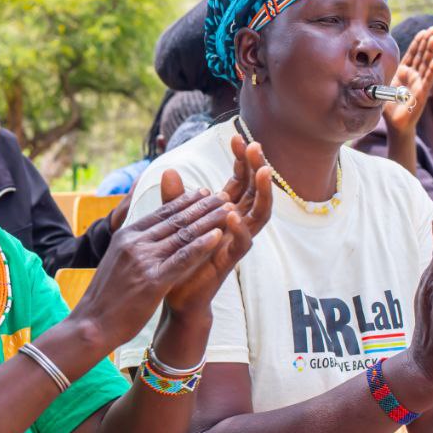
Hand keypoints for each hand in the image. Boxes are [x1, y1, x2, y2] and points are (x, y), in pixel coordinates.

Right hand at [73, 179, 230, 349]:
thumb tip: (146, 233)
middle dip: (202, 206)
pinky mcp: (153, 281)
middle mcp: (134, 243)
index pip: (160, 213)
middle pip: (175, 219)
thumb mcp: (115, 260)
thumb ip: (132, 244)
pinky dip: (202, 245)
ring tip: (229, 210)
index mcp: (125, 236)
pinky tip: (218, 236)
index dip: (185, 201)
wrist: (91, 323)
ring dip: (209, 220)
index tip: (203, 192)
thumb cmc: (105, 297)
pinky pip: (182, 259)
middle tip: (223, 195)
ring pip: (182, 235)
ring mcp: (143, 261)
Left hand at [162, 135, 272, 315]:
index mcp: (225, 212)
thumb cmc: (180, 258)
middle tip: (255, 145)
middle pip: (255, 191)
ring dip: (263, 192)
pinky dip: (239, 228)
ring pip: (260, 213)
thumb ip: (175, 199)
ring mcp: (236, 242)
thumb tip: (169, 170)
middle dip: (257, 167)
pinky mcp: (230, 260)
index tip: (238, 137)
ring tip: (263, 170)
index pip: (239, 180)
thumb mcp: (176, 223)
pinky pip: (243, 243)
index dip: (241, 160)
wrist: (177, 295)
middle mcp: (236, 224)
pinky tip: (232, 214)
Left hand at [383, 26, 432, 135]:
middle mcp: (413, 76)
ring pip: (426, 64)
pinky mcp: (421, 94)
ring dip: (431, 51)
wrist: (394, 123)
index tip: (424, 30)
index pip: (412, 54)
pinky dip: (432, 70)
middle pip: (421, 56)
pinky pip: (427, 80)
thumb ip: (375, 75)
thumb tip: (358, 65)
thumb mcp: (379, 85)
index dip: (418, 42)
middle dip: (427, 42)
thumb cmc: (387, 105)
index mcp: (403, 72)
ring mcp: (418, 84)